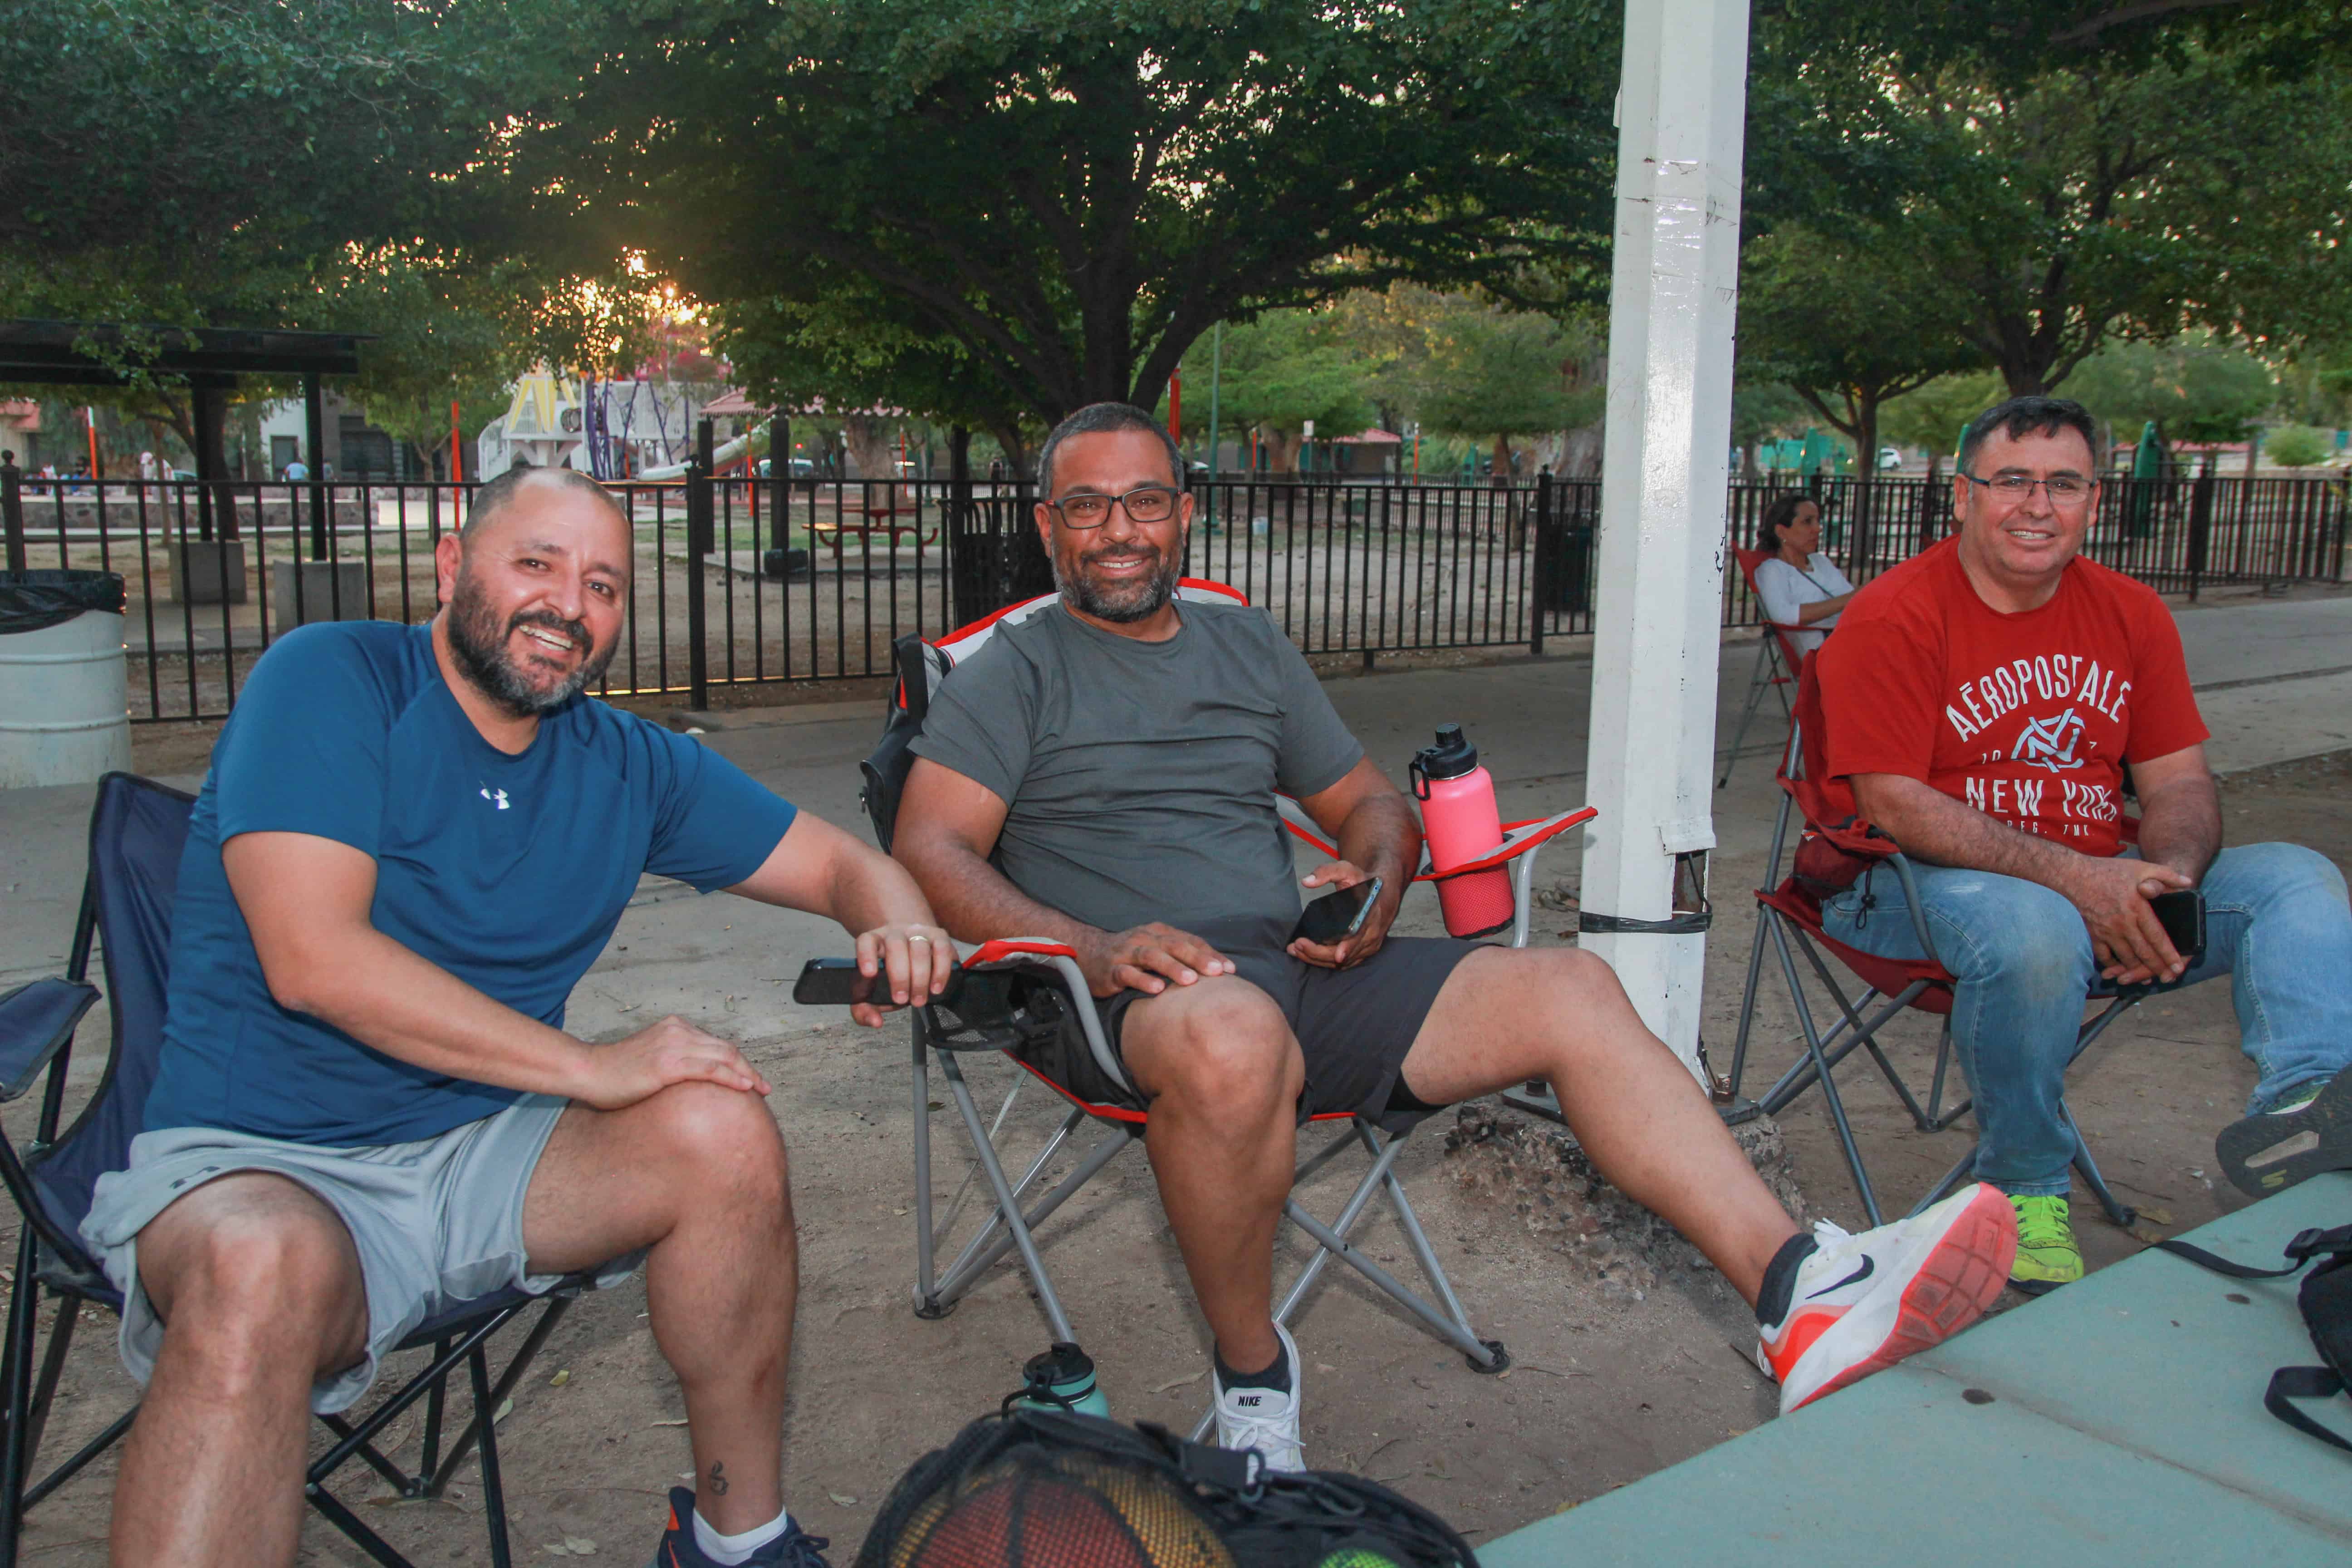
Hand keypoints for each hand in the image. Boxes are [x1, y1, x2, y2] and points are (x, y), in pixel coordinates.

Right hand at [575, 1014, 771, 1109]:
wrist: (589, 1072)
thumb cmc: (616, 1073)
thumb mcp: (651, 1060)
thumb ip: (674, 1062)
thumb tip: (696, 1081)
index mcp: (675, 1027)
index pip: (716, 1044)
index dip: (737, 1062)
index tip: (750, 1078)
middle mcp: (678, 1031)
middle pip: (726, 1049)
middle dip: (748, 1068)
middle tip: (764, 1087)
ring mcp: (674, 1045)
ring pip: (723, 1057)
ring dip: (746, 1074)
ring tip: (761, 1090)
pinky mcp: (668, 1064)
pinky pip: (709, 1069)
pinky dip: (731, 1077)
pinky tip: (745, 1087)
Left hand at [850, 921, 955, 1026]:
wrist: (913, 954)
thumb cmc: (891, 975)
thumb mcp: (874, 993)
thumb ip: (866, 1010)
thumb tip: (875, 1022)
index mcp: (874, 942)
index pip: (866, 941)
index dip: (866, 955)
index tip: (869, 973)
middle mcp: (895, 933)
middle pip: (896, 946)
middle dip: (900, 976)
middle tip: (902, 1000)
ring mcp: (918, 932)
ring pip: (919, 948)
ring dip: (921, 977)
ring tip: (919, 1000)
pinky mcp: (939, 936)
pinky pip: (942, 949)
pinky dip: (941, 971)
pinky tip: (936, 987)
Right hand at [1079, 923, 1233, 997]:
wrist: (1089, 954)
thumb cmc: (1131, 956)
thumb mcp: (1157, 950)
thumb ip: (1181, 957)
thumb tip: (1216, 973)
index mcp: (1160, 933)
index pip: (1189, 941)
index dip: (1210, 953)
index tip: (1229, 969)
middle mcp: (1145, 938)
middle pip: (1174, 945)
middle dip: (1197, 958)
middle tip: (1216, 972)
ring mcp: (1127, 952)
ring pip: (1152, 957)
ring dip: (1172, 968)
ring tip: (1190, 980)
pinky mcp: (1111, 969)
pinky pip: (1127, 974)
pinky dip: (1142, 980)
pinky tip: (1157, 989)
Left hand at [1288, 860, 1397, 970]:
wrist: (1383, 893)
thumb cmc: (1364, 883)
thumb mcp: (1347, 870)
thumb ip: (1327, 872)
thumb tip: (1307, 881)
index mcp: (1372, 915)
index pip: (1361, 935)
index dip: (1349, 947)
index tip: (1337, 955)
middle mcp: (1372, 934)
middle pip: (1346, 953)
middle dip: (1319, 953)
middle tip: (1298, 945)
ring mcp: (1368, 946)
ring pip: (1343, 962)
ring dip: (1317, 959)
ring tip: (1296, 950)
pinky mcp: (1363, 952)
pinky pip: (1344, 963)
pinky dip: (1324, 961)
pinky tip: (1307, 955)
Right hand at [2062, 856, 2194, 985]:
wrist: (2074, 875)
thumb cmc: (2109, 870)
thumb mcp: (2141, 867)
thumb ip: (2166, 874)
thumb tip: (2188, 882)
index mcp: (2137, 909)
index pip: (2157, 937)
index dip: (2169, 954)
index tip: (2178, 967)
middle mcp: (2123, 924)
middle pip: (2144, 952)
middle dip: (2158, 968)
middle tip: (2169, 978)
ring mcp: (2107, 931)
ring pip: (2126, 957)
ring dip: (2137, 970)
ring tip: (2147, 978)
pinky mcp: (2094, 934)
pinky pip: (2103, 955)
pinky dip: (2112, 965)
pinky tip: (2119, 970)